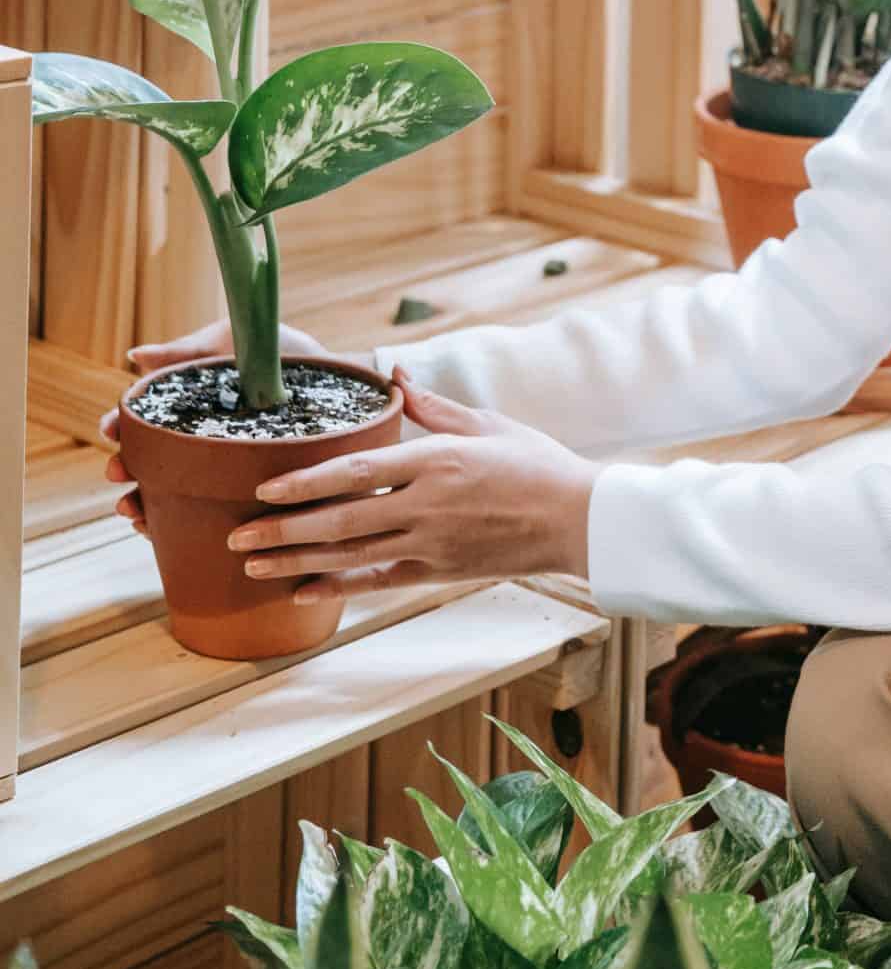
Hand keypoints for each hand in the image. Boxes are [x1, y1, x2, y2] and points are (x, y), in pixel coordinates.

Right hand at [101, 317, 328, 531]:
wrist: (337, 374)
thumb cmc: (279, 353)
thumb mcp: (231, 344)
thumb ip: (186, 353)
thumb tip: (134, 356)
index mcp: (191, 405)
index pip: (146, 419)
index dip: (122, 426)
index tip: (111, 430)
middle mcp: (200, 440)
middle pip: (151, 462)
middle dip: (128, 470)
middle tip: (118, 473)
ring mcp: (220, 467)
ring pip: (172, 493)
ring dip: (146, 504)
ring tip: (133, 512)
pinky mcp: (249, 490)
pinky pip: (210, 514)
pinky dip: (183, 525)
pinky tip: (167, 532)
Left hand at [223, 370, 601, 605]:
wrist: (576, 519)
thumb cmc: (535, 463)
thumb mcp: (486, 423)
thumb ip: (433, 407)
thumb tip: (394, 375)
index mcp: (436, 461)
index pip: (355, 473)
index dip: (305, 483)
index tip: (265, 489)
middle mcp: (426, 507)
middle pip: (340, 521)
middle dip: (282, 529)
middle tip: (235, 533)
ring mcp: (431, 544)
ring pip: (350, 557)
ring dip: (297, 562)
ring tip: (252, 564)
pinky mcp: (439, 571)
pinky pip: (379, 583)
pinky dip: (339, 589)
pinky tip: (304, 593)